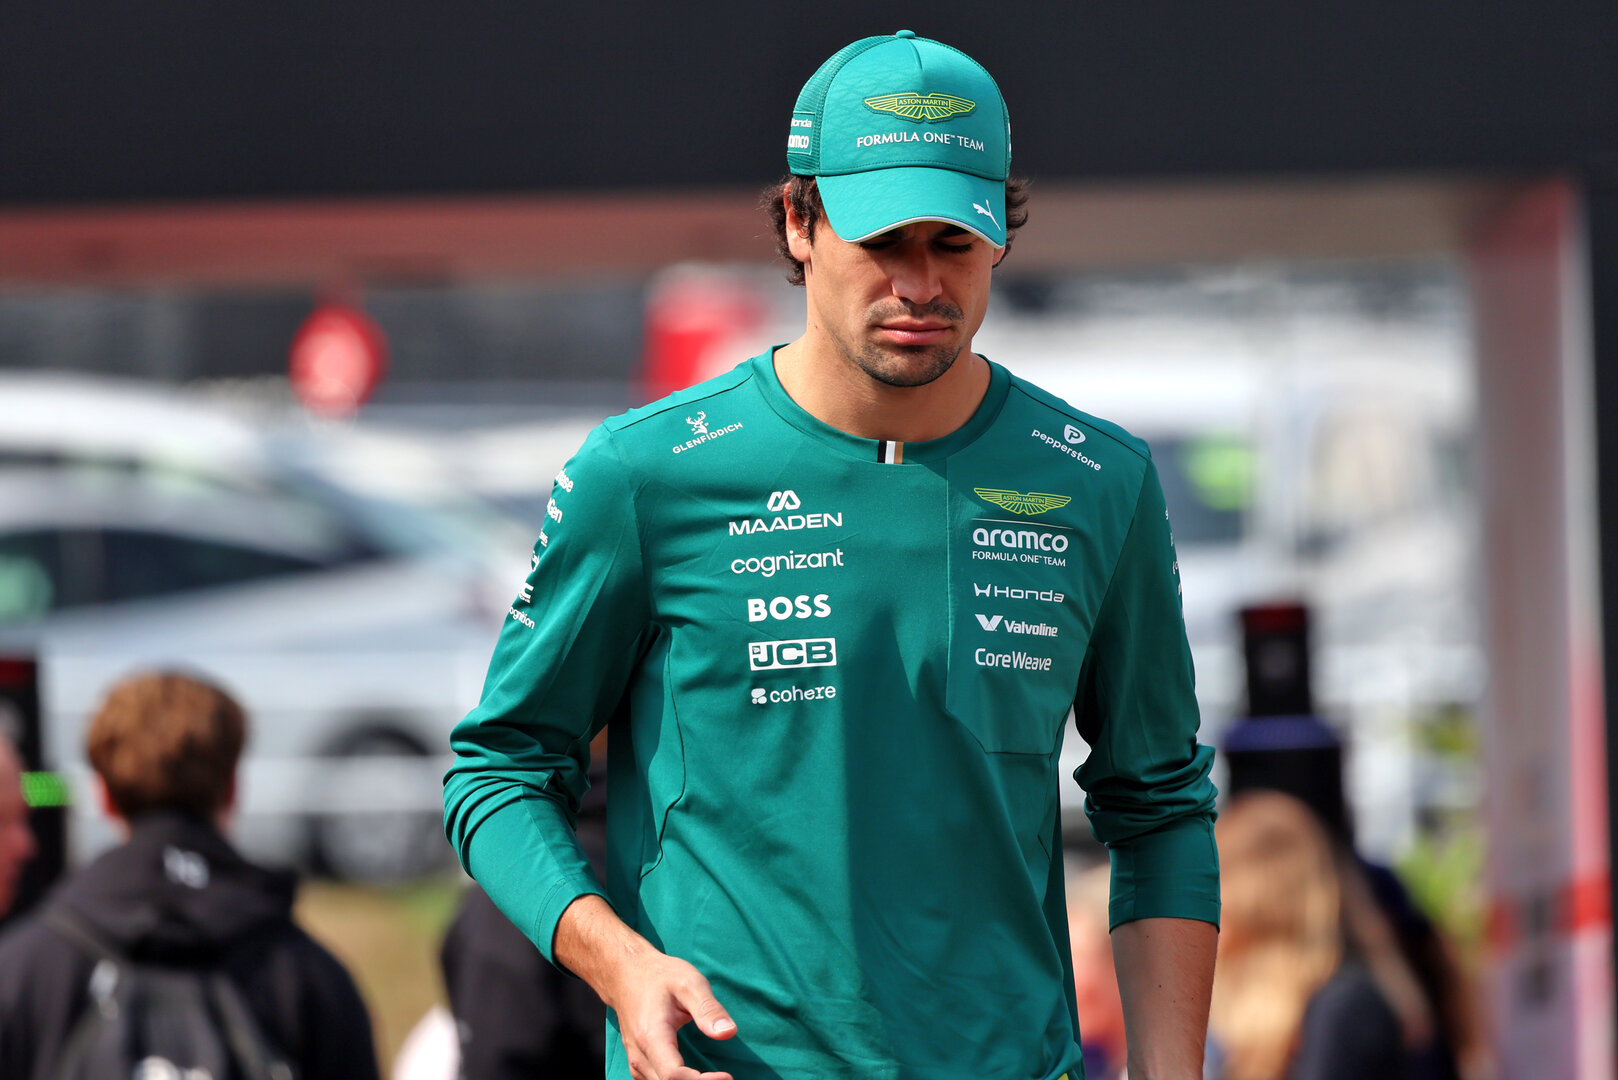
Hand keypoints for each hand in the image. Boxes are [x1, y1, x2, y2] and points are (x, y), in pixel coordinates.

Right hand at [607, 949, 736, 1079]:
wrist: (626, 973)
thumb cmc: (659, 976)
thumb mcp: (689, 983)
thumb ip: (708, 1009)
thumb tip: (729, 1032)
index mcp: (651, 1036)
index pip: (674, 1075)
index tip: (727, 1077)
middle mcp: (639, 1054)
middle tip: (726, 1078)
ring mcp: (636, 1061)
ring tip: (714, 1078)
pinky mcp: (639, 1063)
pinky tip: (695, 1077)